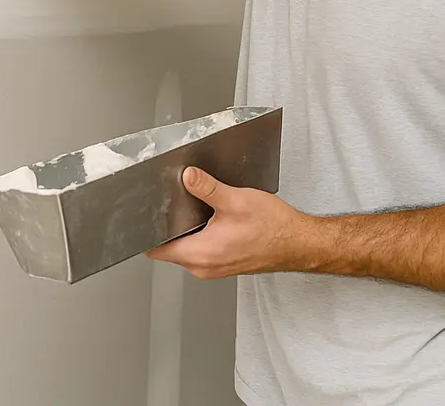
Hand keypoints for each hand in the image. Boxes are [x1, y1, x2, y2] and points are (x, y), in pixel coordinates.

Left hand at [144, 167, 312, 279]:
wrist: (298, 244)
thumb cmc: (273, 228)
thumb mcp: (235, 200)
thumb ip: (206, 188)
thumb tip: (186, 176)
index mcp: (201, 253)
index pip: (157, 249)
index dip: (147, 231)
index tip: (145, 214)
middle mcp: (203, 266)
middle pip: (169, 247)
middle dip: (168, 225)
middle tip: (172, 201)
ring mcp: (213, 267)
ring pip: (185, 246)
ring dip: (186, 229)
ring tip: (194, 207)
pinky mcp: (223, 262)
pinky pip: (201, 248)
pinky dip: (201, 234)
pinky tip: (212, 218)